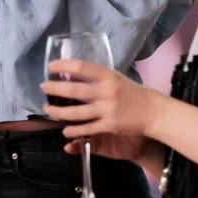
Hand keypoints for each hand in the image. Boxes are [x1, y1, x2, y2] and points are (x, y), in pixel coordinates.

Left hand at [41, 58, 165, 146]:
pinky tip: (65, 130)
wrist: (154, 112)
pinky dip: (73, 131)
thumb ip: (99, 78)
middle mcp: (107, 92)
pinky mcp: (109, 126)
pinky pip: (86, 129)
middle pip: (73, 91)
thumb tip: (75, 74)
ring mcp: (108, 110)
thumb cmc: (134, 93)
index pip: (82, 67)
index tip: (51, 66)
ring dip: (58, 112)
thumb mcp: (118, 79)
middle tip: (44, 87)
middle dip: (54, 89)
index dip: (64, 66)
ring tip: (48, 109)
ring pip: (75, 113)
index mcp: (109, 76)